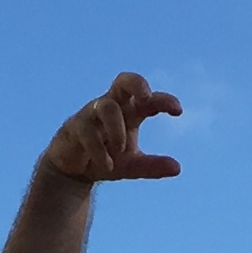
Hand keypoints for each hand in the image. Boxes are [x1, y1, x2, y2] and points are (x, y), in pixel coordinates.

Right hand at [40, 73, 184, 185]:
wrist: (74, 171)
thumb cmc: (107, 159)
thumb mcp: (132, 166)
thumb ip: (152, 166)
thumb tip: (177, 168)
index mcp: (129, 112)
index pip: (148, 100)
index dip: (163, 100)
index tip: (178, 111)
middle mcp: (112, 106)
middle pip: (123, 81)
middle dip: (136, 84)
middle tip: (146, 98)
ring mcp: (91, 114)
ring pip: (107, 107)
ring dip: (117, 129)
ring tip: (120, 151)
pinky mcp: (73, 127)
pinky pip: (87, 131)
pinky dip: (99, 150)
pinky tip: (106, 166)